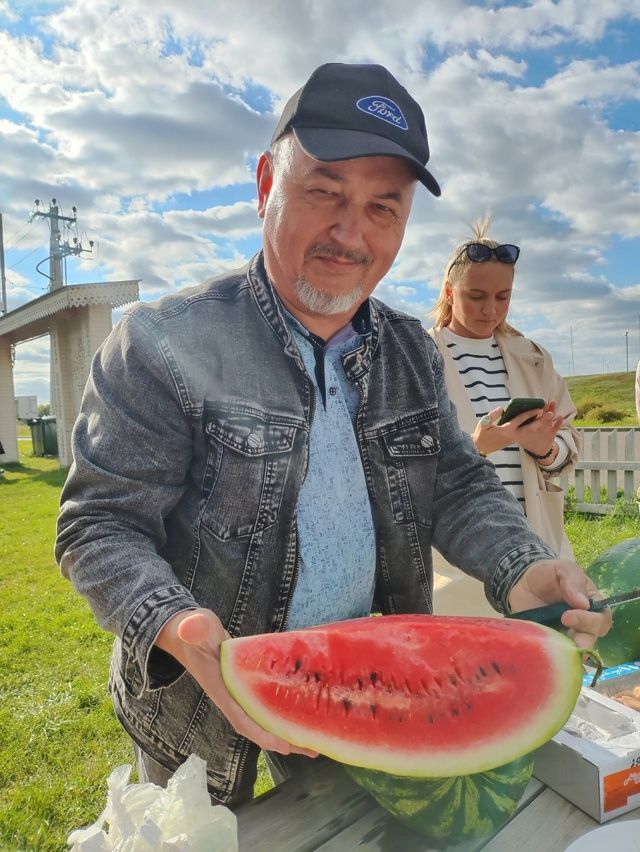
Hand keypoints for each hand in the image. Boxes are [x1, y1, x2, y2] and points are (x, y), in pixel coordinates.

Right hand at [155, 608, 317, 756]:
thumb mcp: (194, 626)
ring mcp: (240, 691)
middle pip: (259, 726)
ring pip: (265, 716)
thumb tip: (191, 628)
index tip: (285, 746)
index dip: (262, 734)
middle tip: (313, 750)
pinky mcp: (248, 683)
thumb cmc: (194, 631)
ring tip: (314, 738)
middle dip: (283, 739)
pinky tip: (302, 710)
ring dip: (287, 729)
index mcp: (221, 689)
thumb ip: (193, 627)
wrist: (190, 632)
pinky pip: (267, 702)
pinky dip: (283, 709)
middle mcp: (232, 696)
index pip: (242, 719)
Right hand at [473, 402, 561, 459]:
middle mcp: (512, 435)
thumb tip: (502, 409)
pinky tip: (537, 421)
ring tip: (547, 417)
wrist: (480, 449)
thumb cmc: (481, 435)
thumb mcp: (483, 424)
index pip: (520, 420)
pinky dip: (532, 427)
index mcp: (506, 430)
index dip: (530, 414)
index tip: (539, 408)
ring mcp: (514, 439)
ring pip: (529, 431)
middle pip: (530, 428)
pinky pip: (525, 433)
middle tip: (551, 414)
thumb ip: (492, 415)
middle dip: (541, 421)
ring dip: (538, 424)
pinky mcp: (513, 440)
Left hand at [508, 560, 611, 648]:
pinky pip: (556, 653)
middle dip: (582, 639)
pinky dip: (552, 654)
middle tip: (565, 633)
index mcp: (591, 605)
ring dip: (568, 649)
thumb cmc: (547, 574)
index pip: (602, 619)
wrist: (521, 582)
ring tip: (555, 646)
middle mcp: (583, 623)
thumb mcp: (561, 569)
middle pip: (592, 638)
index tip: (568, 616)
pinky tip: (543, 651)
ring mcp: (567, 635)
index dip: (589, 621)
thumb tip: (584, 604)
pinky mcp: (551, 643)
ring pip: (575, 650)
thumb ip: (572, 581)